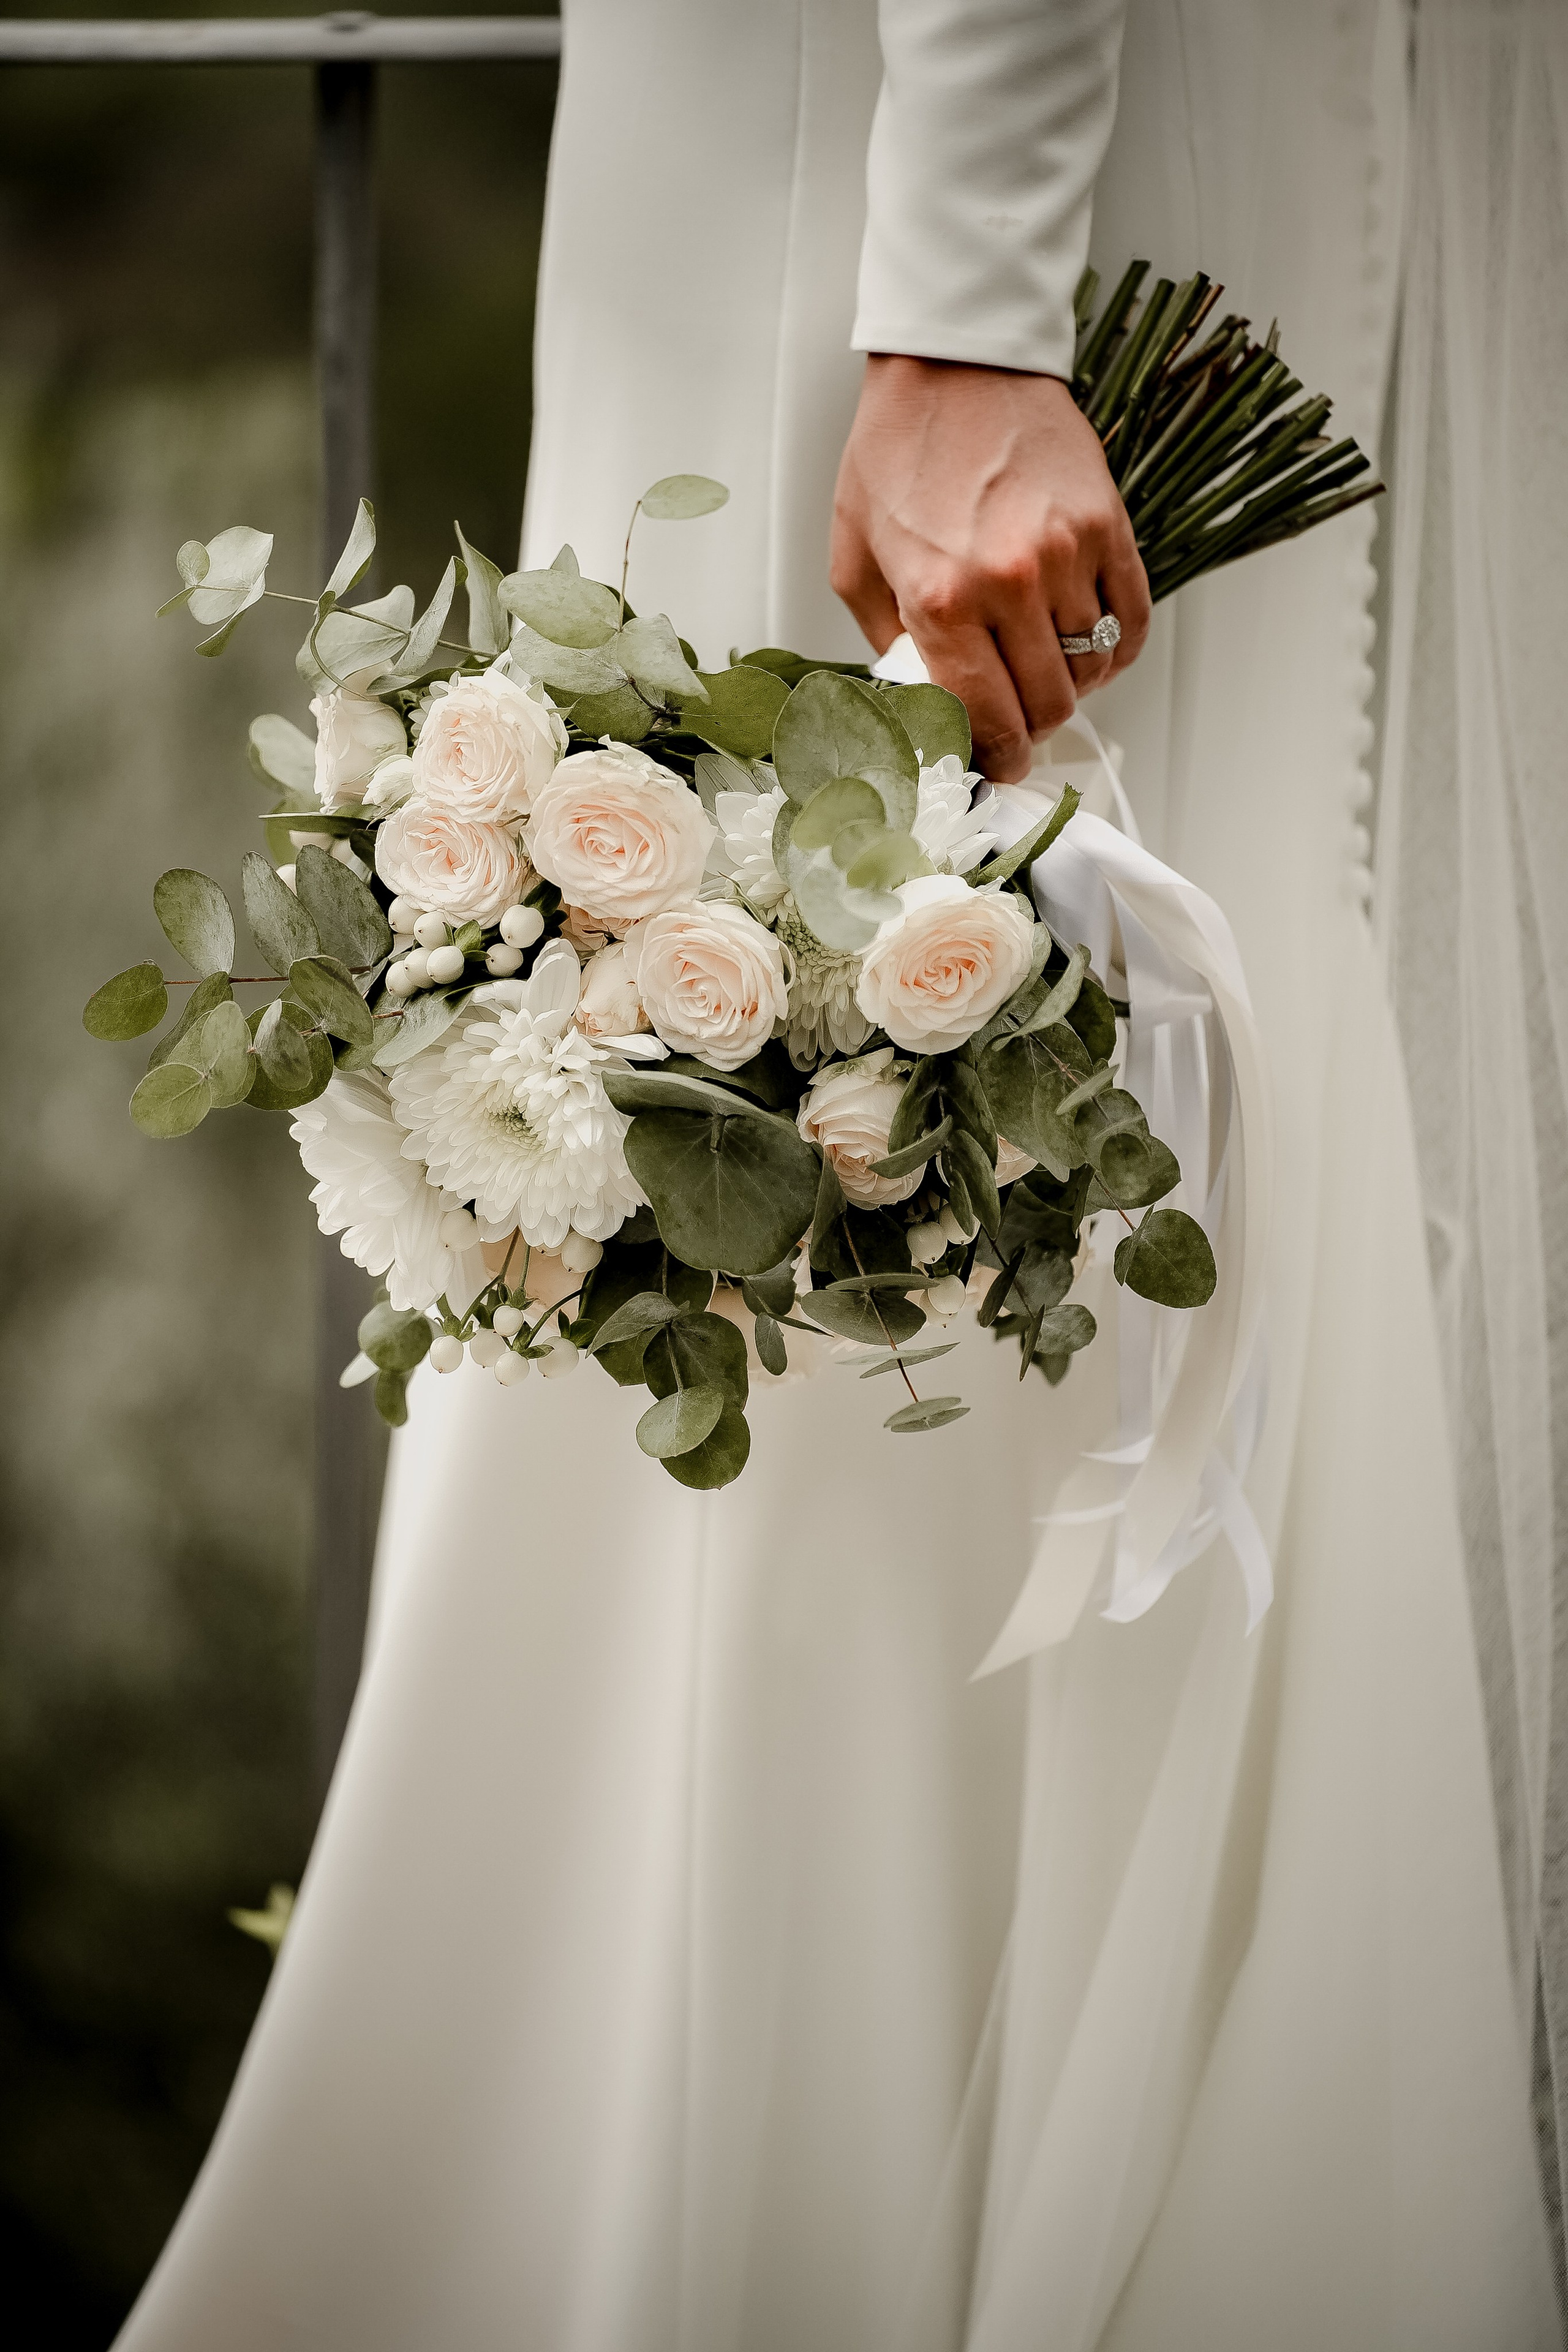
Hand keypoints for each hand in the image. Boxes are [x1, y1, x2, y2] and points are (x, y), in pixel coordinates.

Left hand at [830, 356, 1150, 780]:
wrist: (954, 364)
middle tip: (1016, 723)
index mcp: (941, 599)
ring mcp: (1067, 553)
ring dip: (1070, 688)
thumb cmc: (897, 455)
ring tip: (1042, 672)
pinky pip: (1131, 622)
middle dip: (1031, 730)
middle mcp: (1010, 582)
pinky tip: (1084, 646)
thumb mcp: (856, 561)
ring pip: (1092, 670)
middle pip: (1047, 706)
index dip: (996, 759)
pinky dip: (1113, 650)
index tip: (996, 766)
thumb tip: (928, 706)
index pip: (987, 720)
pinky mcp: (1108, 525)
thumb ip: (890, 644)